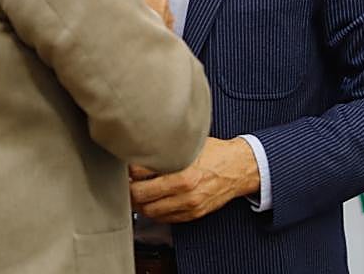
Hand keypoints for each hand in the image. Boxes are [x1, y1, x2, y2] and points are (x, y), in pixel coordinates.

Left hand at [129, 137, 260, 222]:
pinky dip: (153, 212)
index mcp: (181, 169)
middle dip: (129, 188)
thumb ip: (166, 148)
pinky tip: (150, 202)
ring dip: (138, 204)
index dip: (128, 169)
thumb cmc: (214, 152)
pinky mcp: (193, 214)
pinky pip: (164, 218)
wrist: (238, 168)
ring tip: (135, 192)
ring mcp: (188, 204)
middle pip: (140, 195)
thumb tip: (141, 145)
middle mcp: (184, 189)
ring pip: (149, 211)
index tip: (124, 165)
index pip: (140, 172)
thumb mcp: (189, 143)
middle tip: (124, 181)